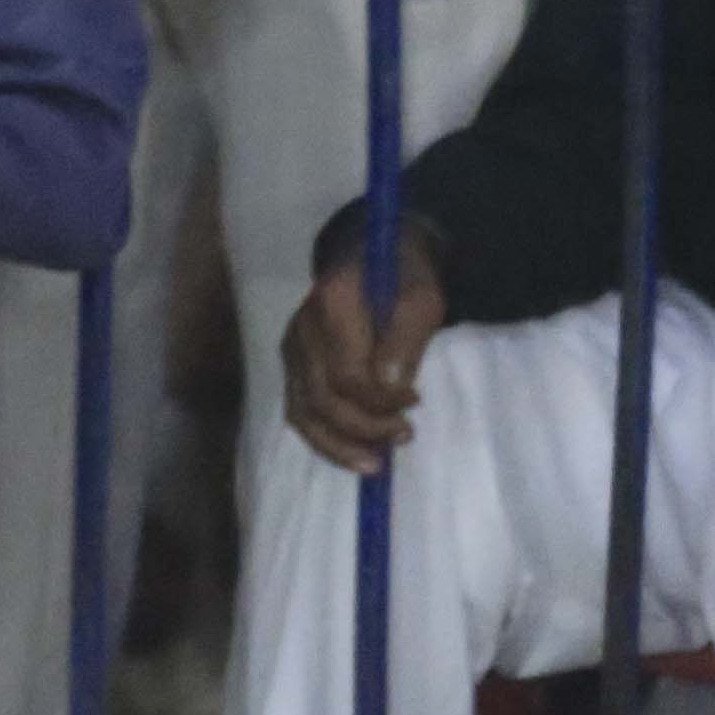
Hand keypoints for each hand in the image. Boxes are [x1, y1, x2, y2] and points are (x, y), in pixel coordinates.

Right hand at [275, 245, 452, 472]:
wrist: (370, 252)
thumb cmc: (404, 276)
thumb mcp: (422, 299)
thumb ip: (406, 340)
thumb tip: (389, 387)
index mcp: (331, 305)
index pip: (347, 373)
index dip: (382, 400)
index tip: (417, 400)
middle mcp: (301, 329)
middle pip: (324, 398)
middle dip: (366, 427)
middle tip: (406, 435)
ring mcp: (292, 347)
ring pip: (303, 411)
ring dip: (340, 444)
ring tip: (377, 463)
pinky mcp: (293, 363)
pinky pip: (298, 410)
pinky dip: (322, 439)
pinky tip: (351, 454)